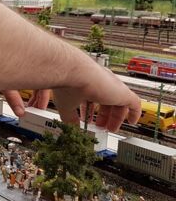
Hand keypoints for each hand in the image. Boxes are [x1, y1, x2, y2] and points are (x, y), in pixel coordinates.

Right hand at [2, 68, 140, 132]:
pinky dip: (134, 113)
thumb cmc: (65, 83)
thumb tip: (71, 128)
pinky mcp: (122, 92)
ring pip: (119, 102)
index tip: (87, 120)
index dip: (90, 110)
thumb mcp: (66, 105)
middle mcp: (101, 82)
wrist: (72, 71)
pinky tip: (132, 122)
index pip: (92, 98)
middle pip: (107, 100)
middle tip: (101, 126)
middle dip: (103, 115)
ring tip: (111, 128)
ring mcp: (113, 86)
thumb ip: (70, 118)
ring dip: (115, 117)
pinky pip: (134, 104)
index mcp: (87, 82)